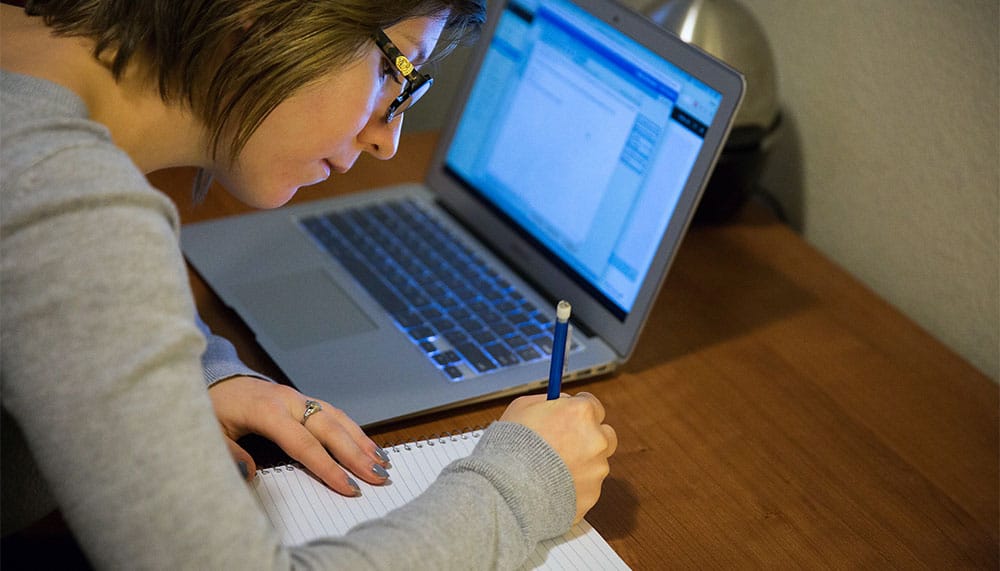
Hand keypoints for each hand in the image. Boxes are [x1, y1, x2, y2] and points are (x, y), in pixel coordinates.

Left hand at [208, 376, 389, 495]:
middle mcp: (289, 402)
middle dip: (358, 455)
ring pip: (338, 418)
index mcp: (267, 412)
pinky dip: (354, 430)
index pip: (304, 444)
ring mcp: (299, 398)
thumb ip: (229, 453)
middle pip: (330, 429)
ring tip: (383, 462)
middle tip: (380, 477)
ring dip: (362, 441)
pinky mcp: (302, 399)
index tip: (350, 488)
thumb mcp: (210, 432)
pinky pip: (334, 413)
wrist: (214, 379)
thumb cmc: (212, 407)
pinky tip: (366, 444)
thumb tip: (251, 474)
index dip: (329, 468)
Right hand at [499, 391, 616, 522]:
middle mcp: (596, 439)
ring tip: (551, 470)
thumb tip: (558, 402)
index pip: (594, 406)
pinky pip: (587, 487)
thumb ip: (548, 403)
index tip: (572, 418)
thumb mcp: (522, 408)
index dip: (579, 412)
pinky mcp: (592, 494)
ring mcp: (597, 469)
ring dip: (581, 464)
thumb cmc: (510, 447)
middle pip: (605, 435)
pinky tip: (551, 486)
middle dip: (589, 438)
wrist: (507, 489)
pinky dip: (574, 487)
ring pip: (596, 464)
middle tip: (566, 444)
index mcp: (582, 413)